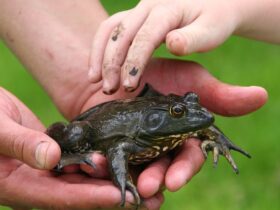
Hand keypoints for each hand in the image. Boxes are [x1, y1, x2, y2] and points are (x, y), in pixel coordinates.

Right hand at [0, 88, 161, 209]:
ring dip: (114, 180)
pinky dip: (102, 161)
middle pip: (82, 193)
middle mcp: (39, 182)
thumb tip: (52, 158)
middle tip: (150, 199)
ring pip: (86, 178)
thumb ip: (21, 145)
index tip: (121, 197)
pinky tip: (123, 158)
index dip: (92, 197)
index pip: (62, 196)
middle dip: (115, 195)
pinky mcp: (57, 154)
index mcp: (20, 186)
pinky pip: (82, 160)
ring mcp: (49, 169)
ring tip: (147, 182)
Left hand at [80, 58, 266, 194]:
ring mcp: (137, 148)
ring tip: (130, 187)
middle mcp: (161, 145)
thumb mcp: (188, 78)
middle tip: (149, 188)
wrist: (117, 68)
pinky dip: (111, 172)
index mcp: (180, 134)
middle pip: (163, 169)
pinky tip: (104, 175)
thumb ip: (219, 93)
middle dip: (158, 179)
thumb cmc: (156, 73)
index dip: (183, 169)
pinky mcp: (114, 148)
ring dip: (136, 180)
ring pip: (140, 171)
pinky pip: (113, 164)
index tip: (174, 181)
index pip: (187, 157)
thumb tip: (262, 96)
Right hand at [88, 0, 241, 92]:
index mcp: (167, 10)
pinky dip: (101, 47)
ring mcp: (138, 10)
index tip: (129, 85)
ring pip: (110, 29)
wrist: (213, 3)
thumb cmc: (215, 20)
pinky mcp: (134, 17)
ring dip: (100, 55)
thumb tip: (172, 44)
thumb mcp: (212, 30)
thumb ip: (193, 38)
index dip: (134, 61)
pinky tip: (98, 66)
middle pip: (121, 33)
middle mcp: (148, 6)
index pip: (144, 37)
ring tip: (95, 80)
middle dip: (112, 62)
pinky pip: (110, 28)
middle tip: (109, 89)